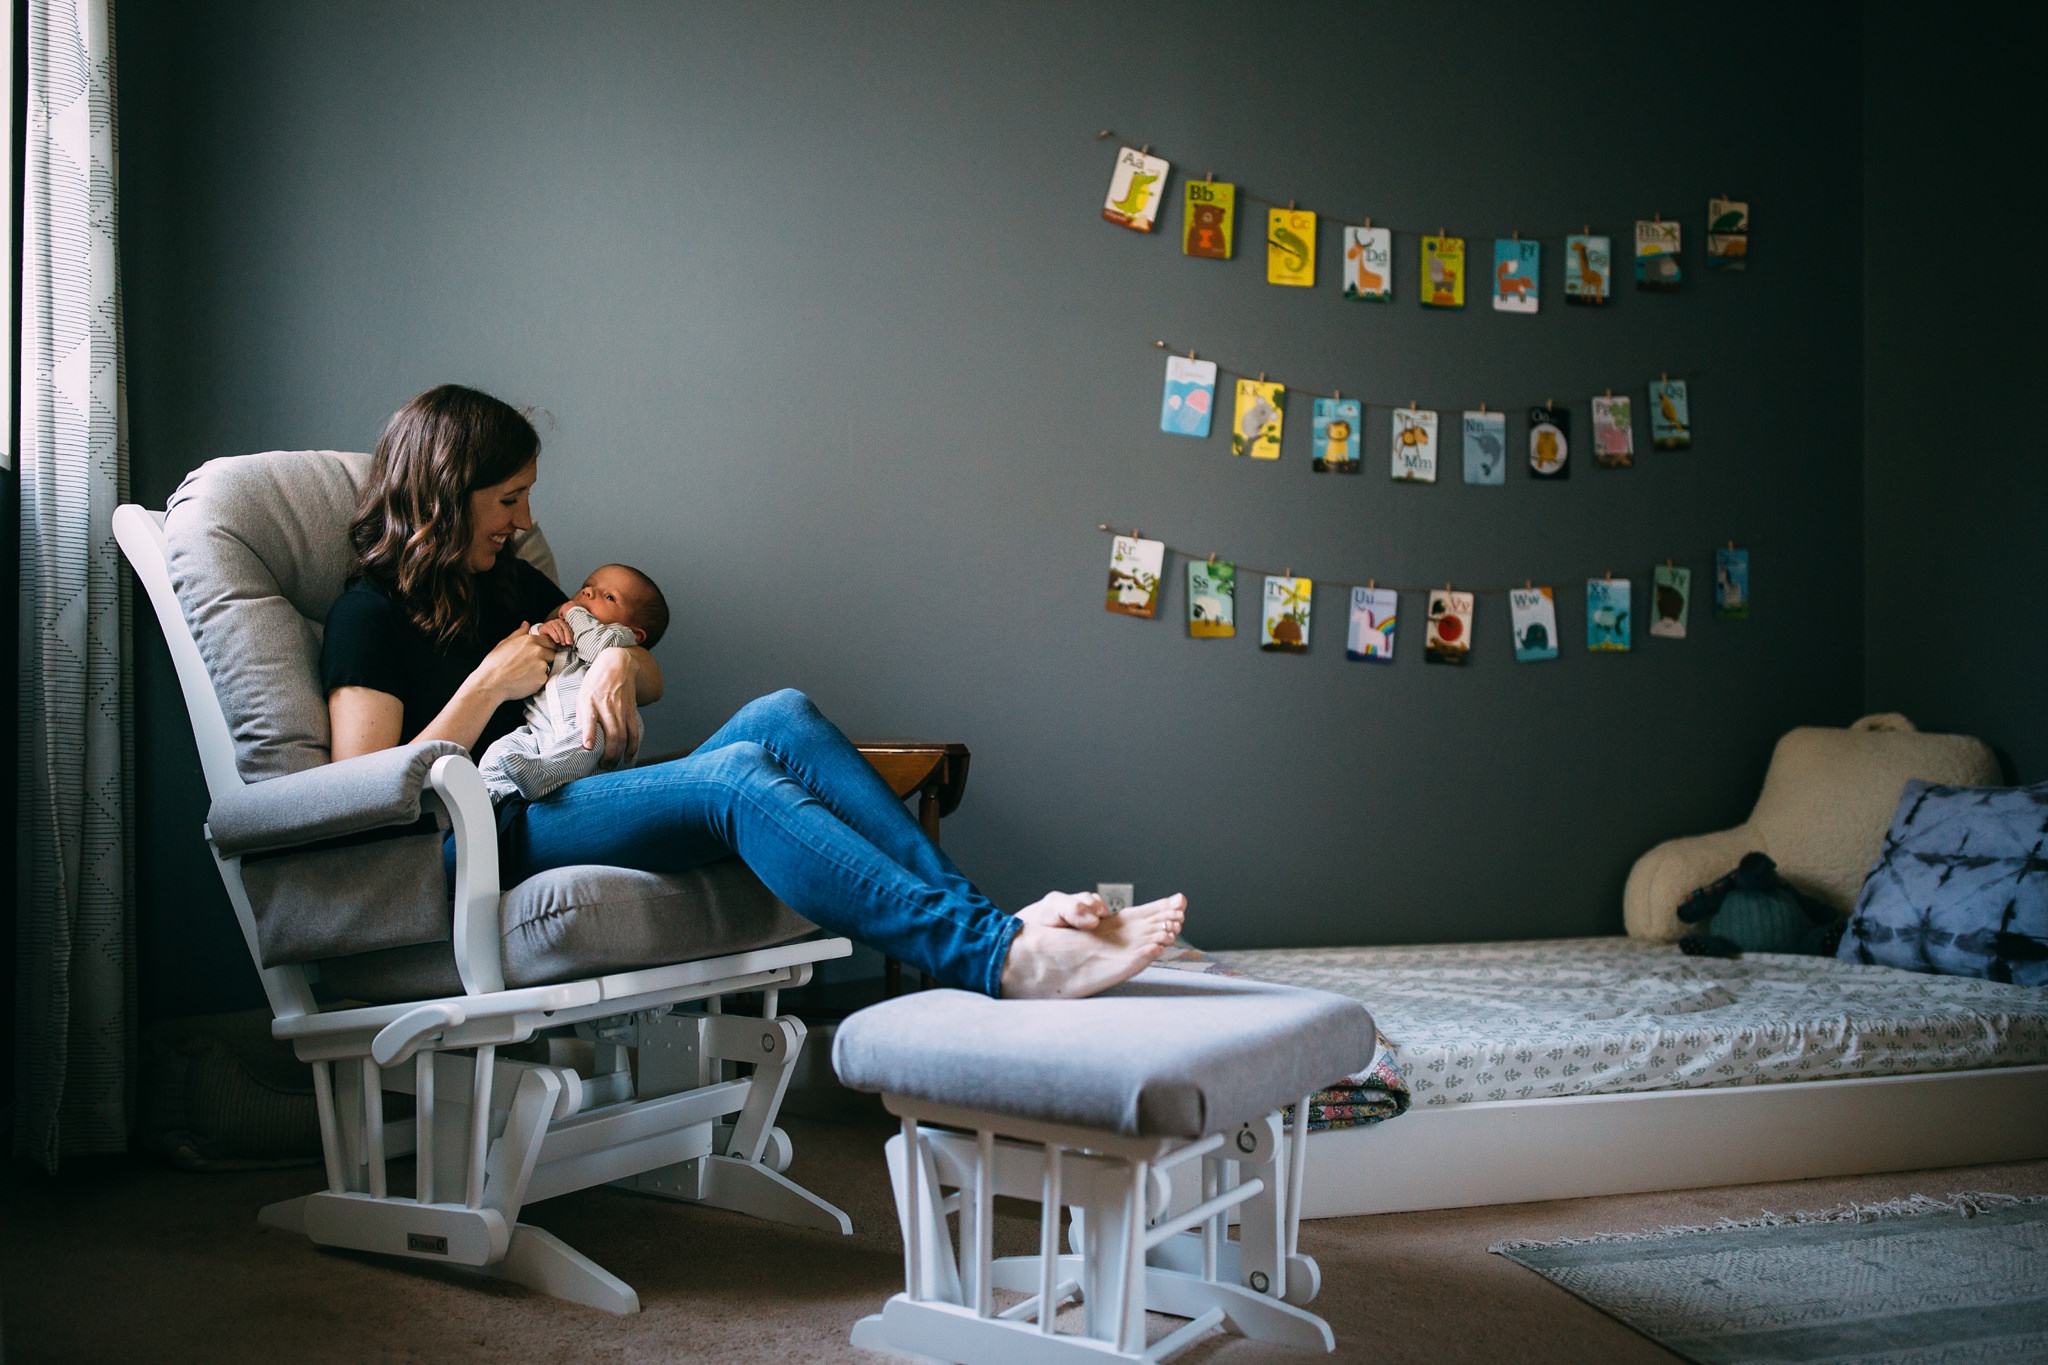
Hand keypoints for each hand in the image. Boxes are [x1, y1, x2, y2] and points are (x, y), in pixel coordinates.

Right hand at [473, 622, 555, 702]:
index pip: (549, 641)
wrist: (491, 682)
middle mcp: (538, 651)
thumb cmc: (495, 663)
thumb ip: (519, 633)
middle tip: (530, 664)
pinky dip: (538, 679)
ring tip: (526, 672)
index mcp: (530, 640)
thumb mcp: (505, 643)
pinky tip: (526, 680)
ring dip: (542, 668)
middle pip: (551, 653)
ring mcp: (541, 665)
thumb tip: (526, 624)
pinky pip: (545, 678)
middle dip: (545, 657)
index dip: (545, 647)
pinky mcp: (542, 678)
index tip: (539, 652)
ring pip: (549, 665)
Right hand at [534, 617, 575, 647]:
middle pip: (565, 628)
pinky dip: (555, 636)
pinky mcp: (546, 626)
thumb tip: (571, 643)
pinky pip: (552, 631)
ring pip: (559, 629)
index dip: (571, 636)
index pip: (569, 629)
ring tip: (563, 643)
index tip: (572, 642)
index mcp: (563, 623)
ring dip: (561, 637)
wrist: (542, 633)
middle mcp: (558, 621)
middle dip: (567, 636)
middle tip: (568, 643)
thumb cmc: (553, 635)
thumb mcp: (560, 636)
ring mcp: (552, 623)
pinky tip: (557, 641)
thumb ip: (565, 637)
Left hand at [580, 646, 643, 768]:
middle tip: (602, 767)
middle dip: (608, 755)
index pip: (590, 719)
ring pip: (624, 737)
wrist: (618, 665)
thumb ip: (582, 716)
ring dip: (619, 755)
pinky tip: (628, 757)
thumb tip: (580, 738)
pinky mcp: (632, 712)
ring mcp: (622, 710)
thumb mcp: (582, 695)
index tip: (588, 747)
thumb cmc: (596, 682)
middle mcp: (608, 707)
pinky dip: (633, 747)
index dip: (590, 734)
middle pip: (612, 735)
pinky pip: (634, 733)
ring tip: (612, 766)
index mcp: (590, 701)